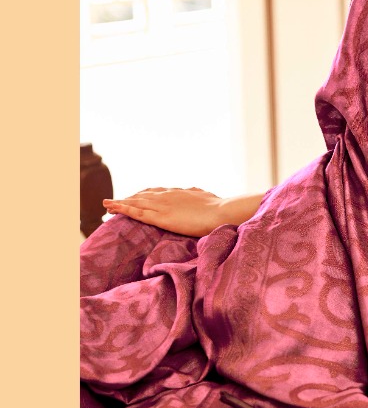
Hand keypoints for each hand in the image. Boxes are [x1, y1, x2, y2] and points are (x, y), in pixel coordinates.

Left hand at [102, 186, 225, 237]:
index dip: (142, 195)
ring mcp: (162, 205)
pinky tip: (112, 209)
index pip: (154, 192)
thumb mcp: (204, 196)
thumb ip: (196, 193)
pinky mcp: (160, 216)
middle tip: (114, 203)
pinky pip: (136, 212)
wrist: (220, 211)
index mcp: (177, 192)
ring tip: (107, 205)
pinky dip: (122, 209)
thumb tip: (195, 191)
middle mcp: (166, 195)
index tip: (134, 197)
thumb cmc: (217, 206)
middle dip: (128, 199)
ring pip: (135, 202)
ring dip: (120, 203)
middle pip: (141, 195)